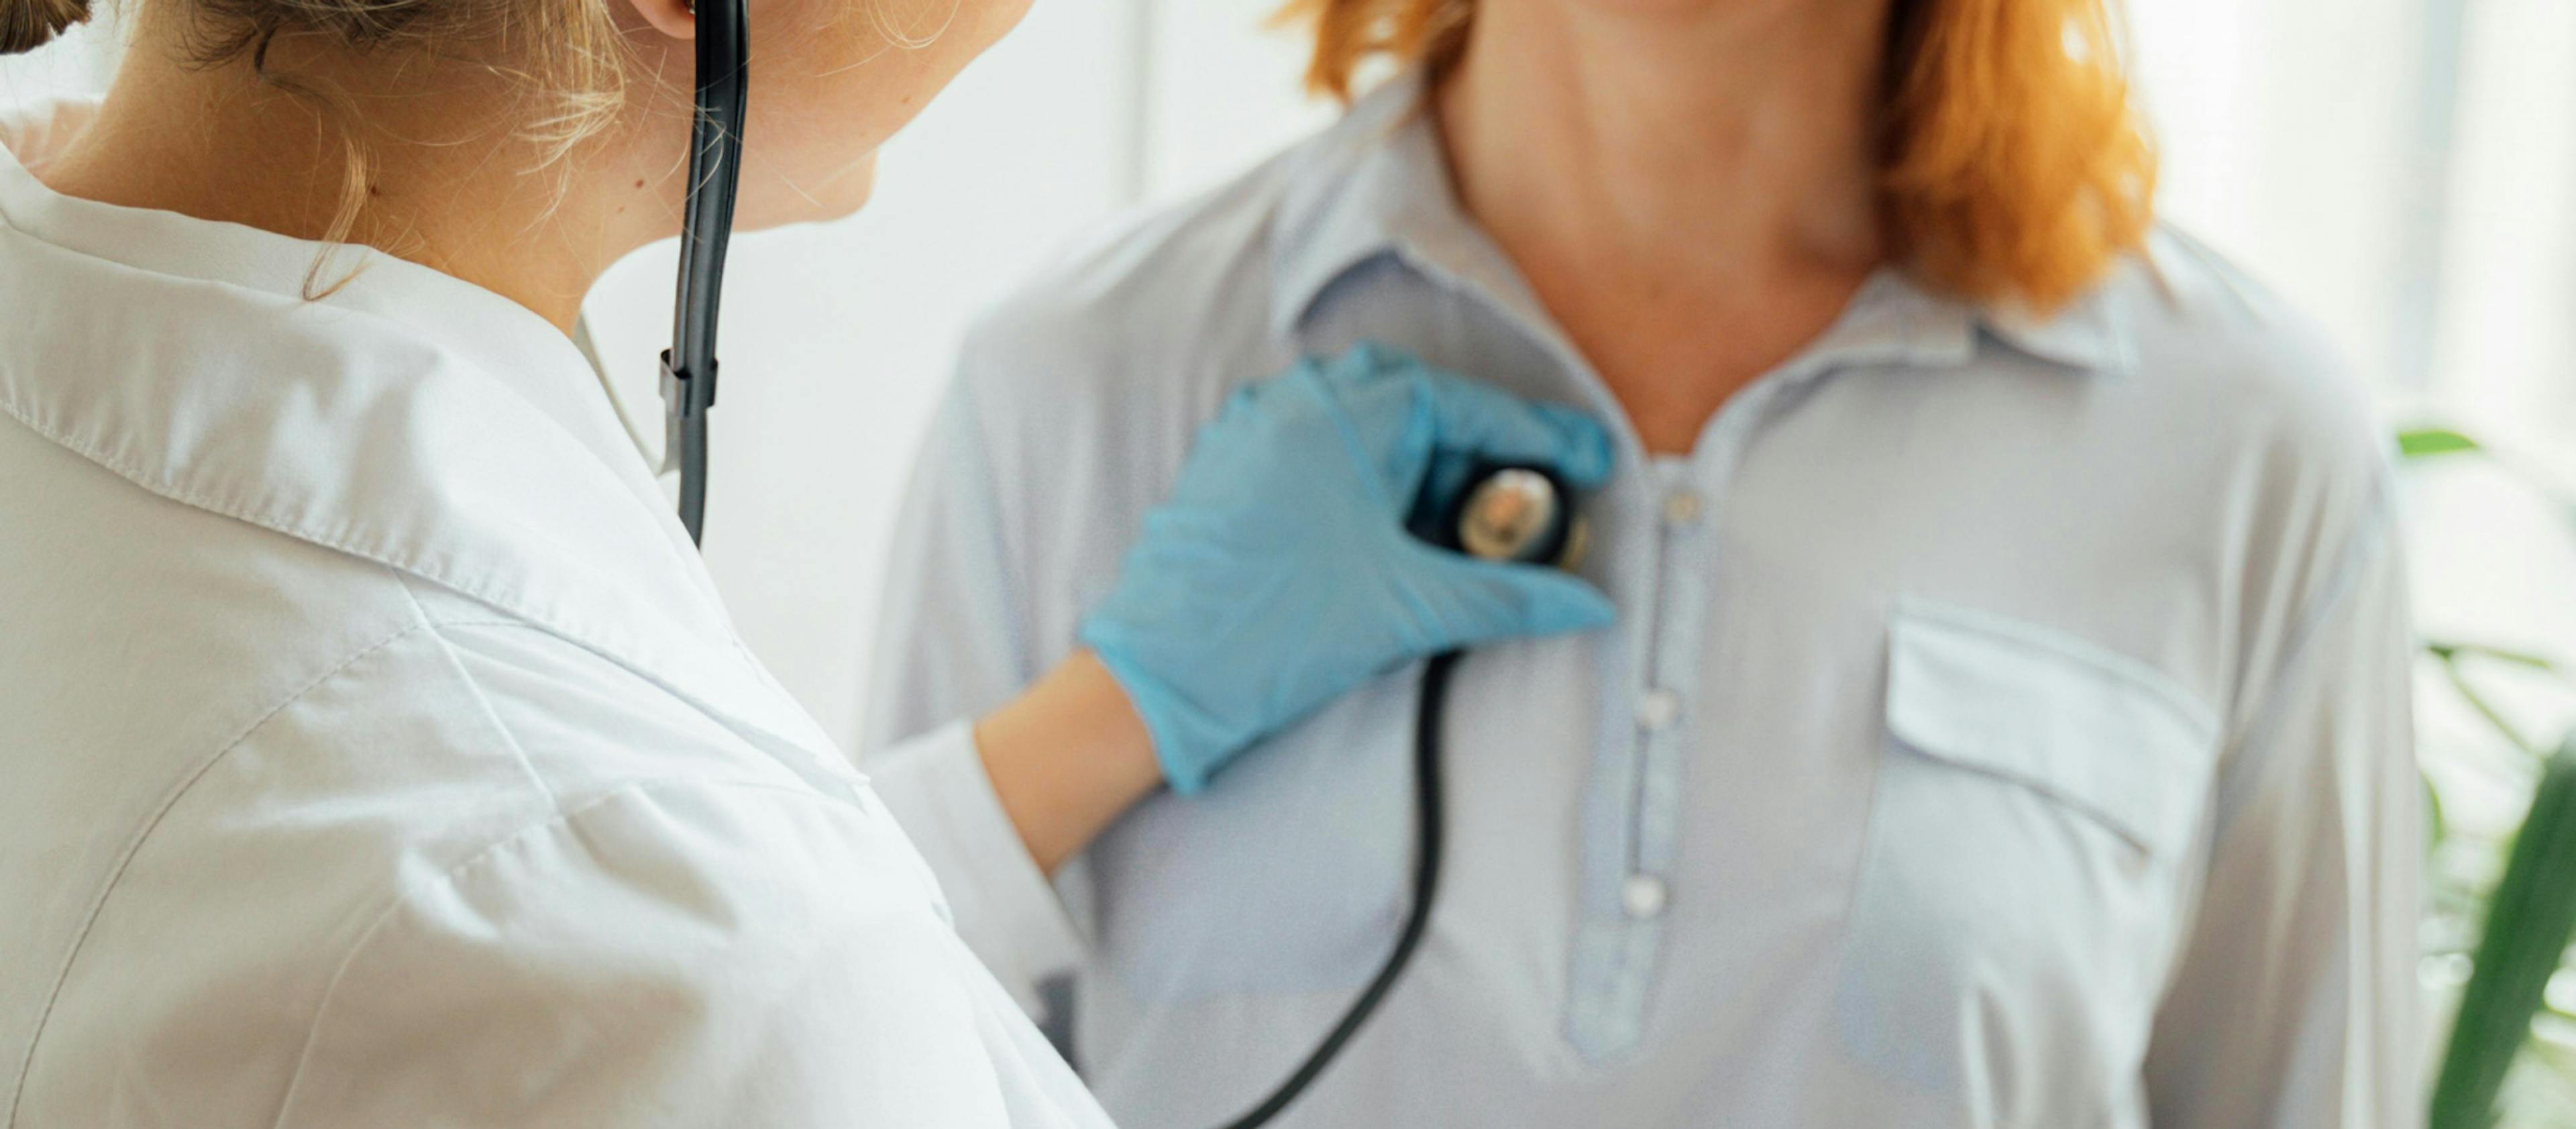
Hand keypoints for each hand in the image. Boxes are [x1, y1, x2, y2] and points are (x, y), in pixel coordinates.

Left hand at [1078, 343, 1616, 793]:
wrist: (1160, 678)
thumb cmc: (1276, 634)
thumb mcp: (1410, 610)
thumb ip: (1507, 598)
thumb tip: (1589, 604)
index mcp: (1348, 416)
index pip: (1467, 406)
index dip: (1537, 436)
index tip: (1588, 459)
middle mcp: (1295, 403)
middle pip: (1413, 396)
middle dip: (1471, 441)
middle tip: (1513, 497)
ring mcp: (1252, 427)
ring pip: (1358, 413)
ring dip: (1412, 455)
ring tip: (1447, 522)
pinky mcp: (1225, 462)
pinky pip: (1309, 438)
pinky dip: (1359, 467)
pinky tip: (1382, 526)